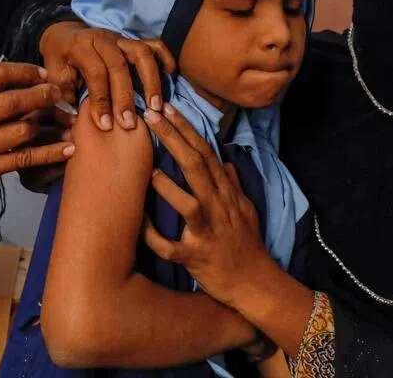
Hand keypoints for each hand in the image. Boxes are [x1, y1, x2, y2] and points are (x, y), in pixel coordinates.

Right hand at [0, 63, 74, 214]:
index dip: (23, 71)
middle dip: (41, 95)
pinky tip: (68, 148)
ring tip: (67, 121)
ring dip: (49, 125)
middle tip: (58, 94)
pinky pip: (25, 159)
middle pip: (11, 101)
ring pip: (21, 130)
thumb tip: (26, 81)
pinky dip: (50, 153)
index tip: (43, 74)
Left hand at [39, 21, 175, 131]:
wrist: (64, 37)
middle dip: (125, 97)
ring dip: (151, 81)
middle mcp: (103, 39)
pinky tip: (170, 78)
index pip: (95, 73)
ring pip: (142, 53)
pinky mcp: (133, 41)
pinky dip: (166, 59)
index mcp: (80, 46)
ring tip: (155, 107)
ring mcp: (121, 38)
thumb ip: (63, 98)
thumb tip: (74, 125)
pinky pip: (155, 45)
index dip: (101, 100)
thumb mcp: (54, 78)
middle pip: (119, 66)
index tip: (105, 126)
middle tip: (129, 124)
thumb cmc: (59, 62)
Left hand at [140, 105, 268, 307]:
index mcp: (225, 193)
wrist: (254, 284)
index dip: (186, 129)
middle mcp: (218, 208)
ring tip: (148, 170)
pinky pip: (171, 247)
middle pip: (195, 167)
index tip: (168, 108)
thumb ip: (234, 185)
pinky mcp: (195, 257)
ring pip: (188, 205)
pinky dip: (154, 236)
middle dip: (173, 140)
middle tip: (152, 117)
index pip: (205, 153)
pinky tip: (138, 222)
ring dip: (167, 187)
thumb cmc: (247, 245)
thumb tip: (226, 163)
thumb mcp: (247, 210)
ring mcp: (207, 232)